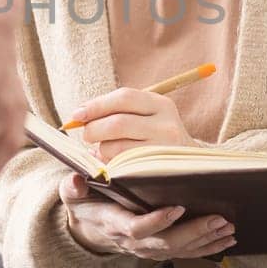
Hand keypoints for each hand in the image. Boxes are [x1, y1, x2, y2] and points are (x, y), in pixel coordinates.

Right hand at [58, 173, 235, 259]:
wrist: (89, 230)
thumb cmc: (85, 205)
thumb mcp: (72, 195)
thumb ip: (72, 187)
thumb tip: (76, 179)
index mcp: (114, 225)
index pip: (136, 228)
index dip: (156, 221)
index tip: (177, 208)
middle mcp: (133, 243)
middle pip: (165, 243)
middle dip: (193, 232)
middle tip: (219, 219)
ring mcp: (148, 249)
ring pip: (179, 250)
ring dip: (206, 240)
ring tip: (229, 227)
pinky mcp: (160, 250)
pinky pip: (186, 253)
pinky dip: (208, 248)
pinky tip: (227, 239)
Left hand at [65, 88, 193, 162]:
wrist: (189, 164)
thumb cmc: (155, 136)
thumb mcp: (146, 116)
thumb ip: (117, 111)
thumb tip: (79, 116)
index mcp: (161, 104)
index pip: (123, 97)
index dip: (96, 105)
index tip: (77, 114)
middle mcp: (166, 124)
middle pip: (117, 123)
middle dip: (93, 129)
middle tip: (86, 135)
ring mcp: (164, 149)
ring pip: (116, 147)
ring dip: (101, 149)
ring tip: (103, 149)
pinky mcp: (156, 170)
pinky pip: (121, 166)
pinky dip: (109, 163)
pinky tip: (111, 161)